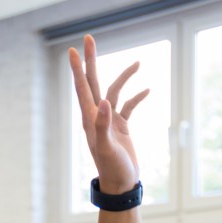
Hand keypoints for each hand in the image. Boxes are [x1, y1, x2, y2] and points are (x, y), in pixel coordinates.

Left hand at [69, 34, 148, 193]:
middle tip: (89, 38)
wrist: (121, 184)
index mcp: (89, 119)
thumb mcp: (106, 147)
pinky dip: (137, 97)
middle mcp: (97, 116)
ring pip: (115, 91)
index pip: (82, 88)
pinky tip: (147, 90)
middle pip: (93, 82)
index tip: (74, 50)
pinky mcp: (121, 127)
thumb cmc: (111, 168)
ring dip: (125, 77)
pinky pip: (128, 106)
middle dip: (91, 60)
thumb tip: (104, 101)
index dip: (78, 69)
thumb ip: (102, 124)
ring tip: (138, 63)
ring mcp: (109, 120)